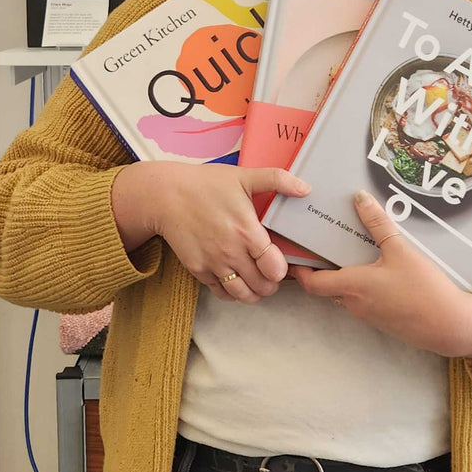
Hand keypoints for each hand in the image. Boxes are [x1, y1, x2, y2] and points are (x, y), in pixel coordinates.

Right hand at [111, 162, 309, 304]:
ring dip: (255, 293)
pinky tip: (238, 281)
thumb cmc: (206, 184)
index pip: (275, 268)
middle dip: (272, 284)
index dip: (284, 270)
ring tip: (259, 282)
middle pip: (262, 286)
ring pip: (243, 295)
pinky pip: (221, 293)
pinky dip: (233, 293)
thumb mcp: (244, 176)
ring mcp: (213, 264)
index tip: (283, 262)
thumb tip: (306, 188)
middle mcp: (231, 252)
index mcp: (247, 231)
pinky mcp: (198, 270)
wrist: (165, 195)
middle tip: (273, 274)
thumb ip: (277, 180)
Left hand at [289, 191, 471, 358]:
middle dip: (324, 267)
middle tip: (323, 242)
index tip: (294, 254)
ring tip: (350, 249)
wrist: (451, 326)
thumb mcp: (400, 250)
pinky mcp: (385, 320)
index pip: (312, 283)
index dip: (300, 271)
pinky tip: (378, 268)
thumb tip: (359, 198)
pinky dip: (362, 284)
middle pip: (328, 286)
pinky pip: (364, 300)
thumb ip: (378, 224)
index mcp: (352, 287)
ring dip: (344, 275)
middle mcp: (355, 304)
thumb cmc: (423, 289)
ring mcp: (370, 315)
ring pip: (347, 293)